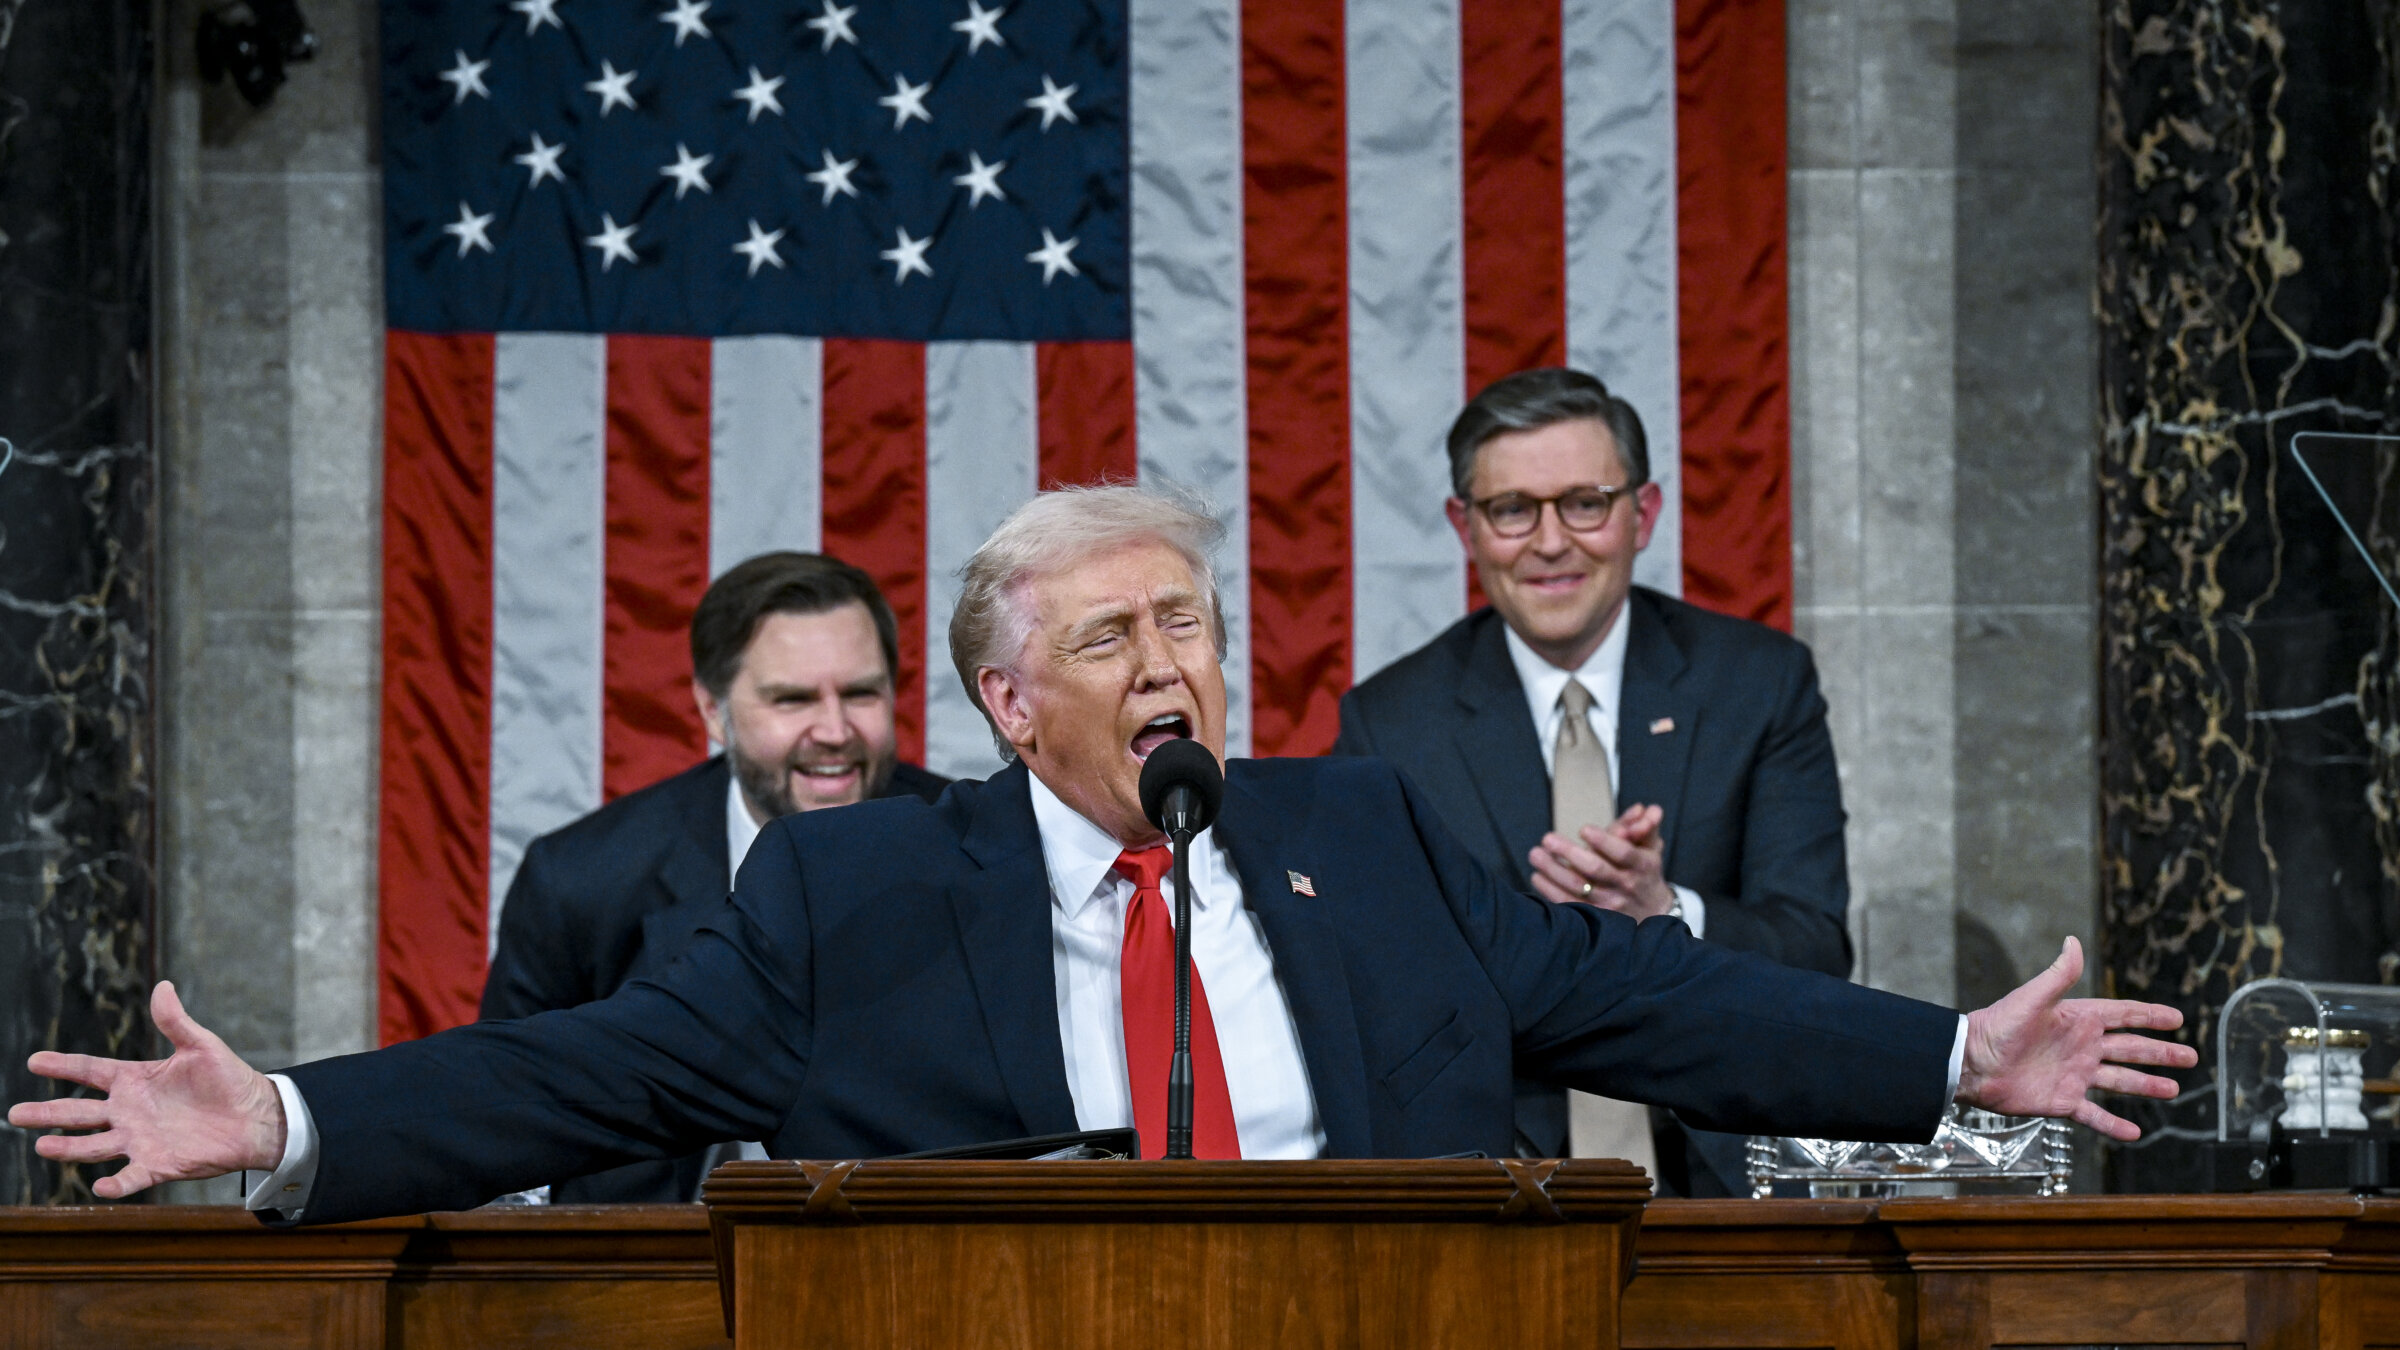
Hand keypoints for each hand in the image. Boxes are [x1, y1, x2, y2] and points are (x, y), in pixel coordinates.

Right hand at [7, 981, 286, 1198]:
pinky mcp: (159, 1164)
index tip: (34, 1061)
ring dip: (69, 1147)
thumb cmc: (228, 1079)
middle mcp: (129, 1112)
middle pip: (79, 1112)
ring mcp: (140, 1140)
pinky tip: (99, 1186)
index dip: (63, 1065)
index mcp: (135, 1080)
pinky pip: (131, 1177)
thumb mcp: (202, 1045)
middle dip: (47, 1112)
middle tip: (15, 1113)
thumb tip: (162, 986)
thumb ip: (176, 1021)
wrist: (256, 1116)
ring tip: (42, 1145)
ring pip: (94, 1145)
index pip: (90, 1071)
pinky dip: (116, 1183)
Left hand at [1528, 804, 1676, 918]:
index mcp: (1642, 865)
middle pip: (1596, 869)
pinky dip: (1550, 891)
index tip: (1583, 829)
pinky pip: (1569, 904)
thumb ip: (1646, 826)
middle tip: (1548, 838)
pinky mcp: (1596, 918)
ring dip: (1553, 870)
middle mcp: (1626, 886)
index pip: (1623, 853)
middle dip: (1569, 852)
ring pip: (1578, 888)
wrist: (1652, 911)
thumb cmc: (1644, 871)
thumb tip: (1649, 809)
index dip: (1604, 841)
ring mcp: (1610, 905)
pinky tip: (1537, 876)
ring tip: (1536, 854)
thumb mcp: (1650, 847)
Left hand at [1954, 937, 2197, 1140]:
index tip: (2178, 1018)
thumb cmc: (1998, 1027)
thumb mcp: (2032, 998)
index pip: (2123, 1015)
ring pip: (2120, 1081)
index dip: (2150, 1017)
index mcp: (2077, 1020)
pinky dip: (2114, 1125)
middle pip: (2131, 1049)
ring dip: (2146, 1085)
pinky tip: (2135, 1133)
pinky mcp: (2063, 1101)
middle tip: (2191, 1057)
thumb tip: (2073, 940)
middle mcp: (2081, 1047)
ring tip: (2173, 1089)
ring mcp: (2075, 1075)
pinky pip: (2095, 1115)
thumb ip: (2058, 974)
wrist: (1971, 1064)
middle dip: (2161, 1053)